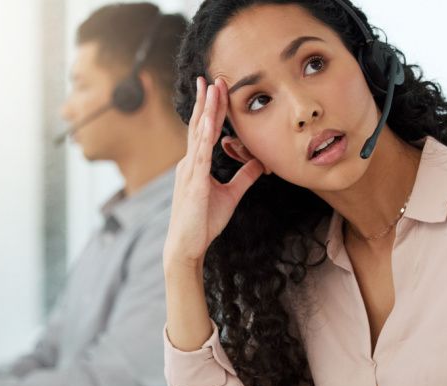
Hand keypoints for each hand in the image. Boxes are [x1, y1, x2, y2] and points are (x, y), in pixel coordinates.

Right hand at [163, 77, 263, 268]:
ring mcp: (190, 171)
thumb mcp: (231, 195)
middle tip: (212, 78)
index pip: (205, 131)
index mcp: (196, 165)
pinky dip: (206, 136)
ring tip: (212, 89)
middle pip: (200, 125)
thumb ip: (245, 177)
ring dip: (207, 110)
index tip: (217, 89)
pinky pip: (201, 154)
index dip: (211, 109)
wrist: (186, 246)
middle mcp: (190, 163)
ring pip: (199, 134)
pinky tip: (211, 121)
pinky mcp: (194, 182)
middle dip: (207, 101)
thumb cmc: (203, 223)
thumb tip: (260, 162)